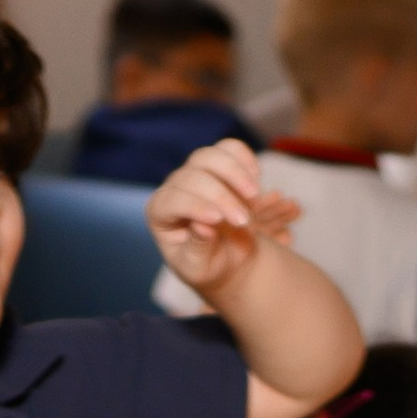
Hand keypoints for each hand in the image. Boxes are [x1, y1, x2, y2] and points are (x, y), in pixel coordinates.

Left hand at [147, 136, 297, 304]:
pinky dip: (245, 158)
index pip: (172, 200)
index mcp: (160, 213)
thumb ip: (197, 249)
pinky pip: (230, 148)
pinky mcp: (219, 164)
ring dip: (234, 172)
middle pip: (194, 177)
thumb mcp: (199, 269)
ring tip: (254, 196)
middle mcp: (175, 187)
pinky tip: (257, 177)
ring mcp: (196, 171)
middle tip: (244, 222)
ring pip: (209, 156)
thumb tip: (202, 227)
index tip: (218, 219)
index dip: (194, 206)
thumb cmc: (207, 266)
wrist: (227, 259)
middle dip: (221, 197)